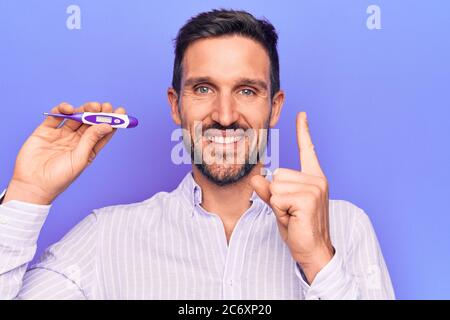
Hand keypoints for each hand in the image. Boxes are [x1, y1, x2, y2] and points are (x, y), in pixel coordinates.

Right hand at [3, 102, 124, 204]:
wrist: (33, 185)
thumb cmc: (59, 178)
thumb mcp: (79, 159)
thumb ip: (91, 140)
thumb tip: (107, 125)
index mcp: (87, 150)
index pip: (102, 133)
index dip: (111, 122)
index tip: (120, 112)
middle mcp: (76, 141)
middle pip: (90, 123)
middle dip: (99, 113)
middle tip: (106, 106)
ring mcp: (61, 135)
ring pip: (75, 117)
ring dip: (84, 109)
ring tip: (92, 106)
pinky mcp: (45, 131)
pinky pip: (56, 116)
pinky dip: (62, 109)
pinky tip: (70, 109)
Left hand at [250, 112, 333, 283]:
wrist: (313, 251)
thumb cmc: (298, 228)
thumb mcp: (280, 206)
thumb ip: (269, 191)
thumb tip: (257, 178)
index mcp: (313, 178)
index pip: (307, 150)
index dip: (303, 131)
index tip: (301, 114)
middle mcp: (316, 179)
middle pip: (278, 174)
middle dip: (277, 195)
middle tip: (291, 211)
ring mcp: (314, 188)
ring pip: (276, 186)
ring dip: (278, 203)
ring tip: (292, 215)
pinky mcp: (308, 199)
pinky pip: (278, 197)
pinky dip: (280, 210)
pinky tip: (293, 218)